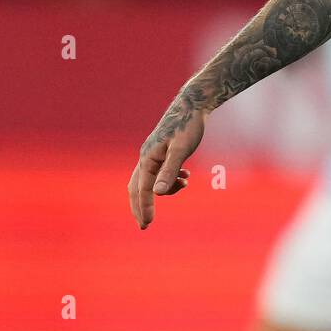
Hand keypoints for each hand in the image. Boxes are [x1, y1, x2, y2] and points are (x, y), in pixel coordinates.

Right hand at [128, 93, 205, 229]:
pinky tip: (185, 176)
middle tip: (145, 225)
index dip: (144, 207)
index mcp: (147, 158)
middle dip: (141, 206)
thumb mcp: (181, 150)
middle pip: (137, 187)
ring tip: (184, 184)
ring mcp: (152, 154)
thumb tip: (157, 193)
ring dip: (163, 189)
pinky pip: (158, 172)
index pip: (143, 189)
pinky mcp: (161, 151)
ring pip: (149, 180)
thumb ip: (169, 171)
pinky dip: (169, 179)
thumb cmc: (188, 126)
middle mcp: (146, 157)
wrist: (192, 105)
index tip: (147, 224)